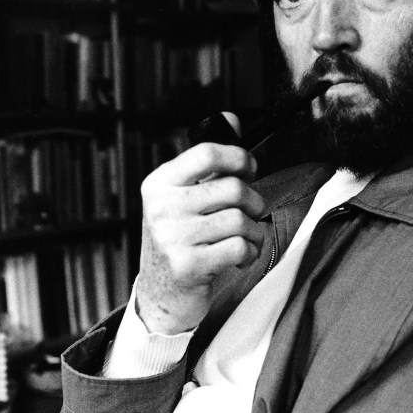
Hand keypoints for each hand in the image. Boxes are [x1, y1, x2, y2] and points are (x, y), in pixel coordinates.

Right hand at [136, 143, 266, 334]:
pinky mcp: (188, 265)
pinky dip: (249, 253)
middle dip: (253, 202)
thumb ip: (207, 161)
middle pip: (232, 188)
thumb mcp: (184, 197)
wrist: (161, 294)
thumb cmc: (180, 240)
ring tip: (242, 239)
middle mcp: (162, 208)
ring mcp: (173, 238)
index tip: (248, 168)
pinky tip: (237, 257)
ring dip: (253, 232)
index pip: (207, 153)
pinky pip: (240, 247)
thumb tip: (232, 118)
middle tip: (249, 213)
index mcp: (159, 183)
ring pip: (241, 220)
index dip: (238, 157)